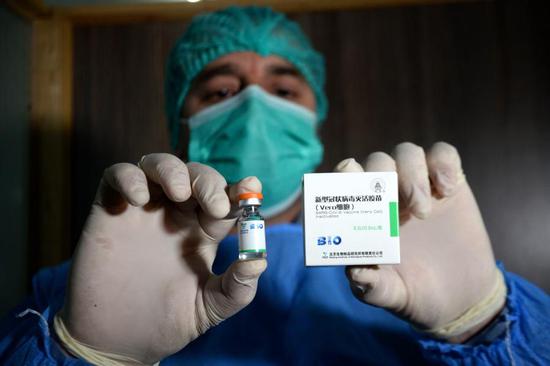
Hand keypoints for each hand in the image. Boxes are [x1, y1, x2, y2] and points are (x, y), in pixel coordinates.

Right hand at [60, 154, 265, 363]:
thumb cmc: (167, 321)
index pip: (224, 199)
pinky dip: (128, 177)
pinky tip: (138, 200)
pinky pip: (117, 176)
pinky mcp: (110, 209)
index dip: (238, 190)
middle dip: (208, 181)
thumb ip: (237, 288)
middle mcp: (175, 214)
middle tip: (215, 204)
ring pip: (158, 165)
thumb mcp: (210, 308)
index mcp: (202, 230)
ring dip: (172, 170)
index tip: (251, 185)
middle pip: (195, 175)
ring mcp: (143, 209)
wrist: (119, 341)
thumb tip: (259, 261)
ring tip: (179, 192)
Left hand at [335, 142, 504, 341]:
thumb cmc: (415, 292)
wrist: (462, 298)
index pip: (344, 181)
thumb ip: (372, 286)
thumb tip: (354, 271)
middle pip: (376, 162)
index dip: (341, 173)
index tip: (347, 174)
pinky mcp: (450, 184)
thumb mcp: (391, 294)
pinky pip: (443, 154)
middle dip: (382, 175)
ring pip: (407, 153)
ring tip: (423, 211)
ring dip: (412, 173)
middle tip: (398, 205)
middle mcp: (387, 195)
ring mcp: (419, 186)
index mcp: (364, 216)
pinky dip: (444, 164)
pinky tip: (448, 191)